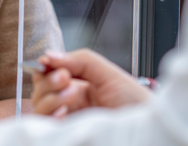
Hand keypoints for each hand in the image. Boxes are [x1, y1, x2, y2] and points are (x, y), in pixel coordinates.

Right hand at [32, 49, 151, 117]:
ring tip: (72, 93)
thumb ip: (79, 60)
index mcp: (77, 86)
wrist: (148, 124)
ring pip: (39, 107)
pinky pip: (46, 125)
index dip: (45, 67)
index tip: (49, 63)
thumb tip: (49, 55)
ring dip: (50, 97)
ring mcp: (68, 119)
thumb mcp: (107, 73)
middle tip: (66, 78)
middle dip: (48, 81)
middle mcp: (69, 103)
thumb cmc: (135, 101)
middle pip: (39, 90)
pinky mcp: (67, 132)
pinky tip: (64, 110)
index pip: (47, 74)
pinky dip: (50, 115)